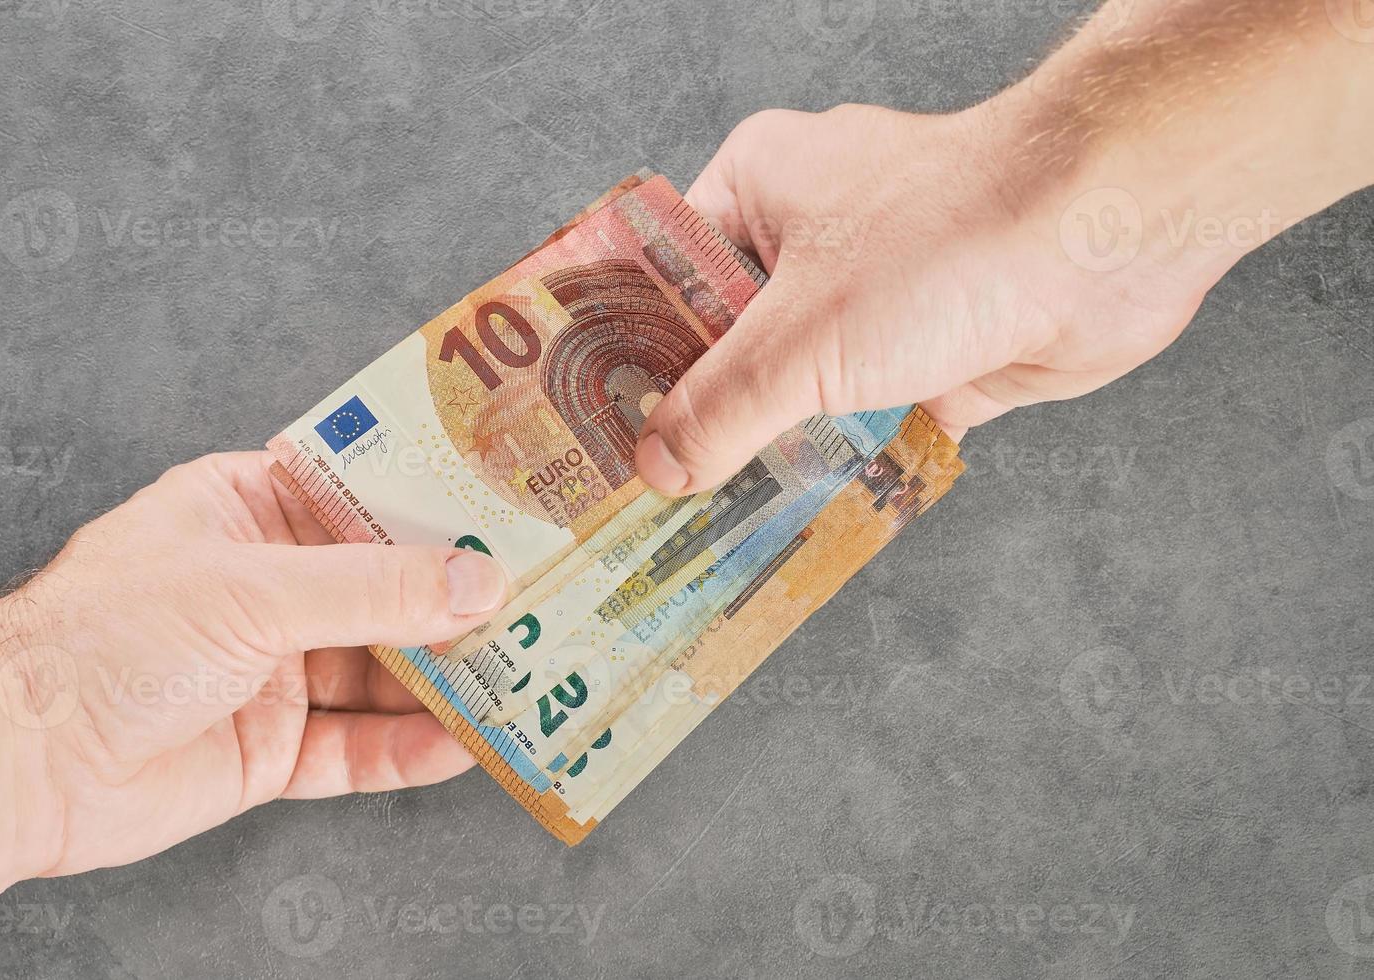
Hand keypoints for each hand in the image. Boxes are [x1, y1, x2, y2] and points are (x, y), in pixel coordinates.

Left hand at [0, 451, 506, 953]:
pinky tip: (467, 743)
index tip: (510, 505)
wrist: (20, 762)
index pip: (360, 493)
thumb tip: (477, 583)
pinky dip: (411, 748)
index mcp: (247, 510)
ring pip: (382, 670)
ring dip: (448, 678)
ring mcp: (272, 667)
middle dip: (456, 599)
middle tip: (542, 597)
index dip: (434, 502)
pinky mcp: (272, 745)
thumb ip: (372, 588)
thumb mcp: (250, 589)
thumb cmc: (105, 639)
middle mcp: (266, 585)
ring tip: (526, 673)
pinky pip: (358, 747)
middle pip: (384, 587)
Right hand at [635, 0, 1373, 495]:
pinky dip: (844, 467)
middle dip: (697, 415)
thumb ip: (719, 409)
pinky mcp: (938, 355)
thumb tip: (659, 469)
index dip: (624, 346)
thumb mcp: (801, 336)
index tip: (589, 417)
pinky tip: (798, 524)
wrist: (1109, 237)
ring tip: (706, 524)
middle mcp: (816, 241)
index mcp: (761, 191)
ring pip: (803, 388)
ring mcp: (881, 300)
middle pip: (731, 341)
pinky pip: (869, 422)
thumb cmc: (950, 238)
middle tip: (644, 488)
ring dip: (772, 450)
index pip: (663, 272)